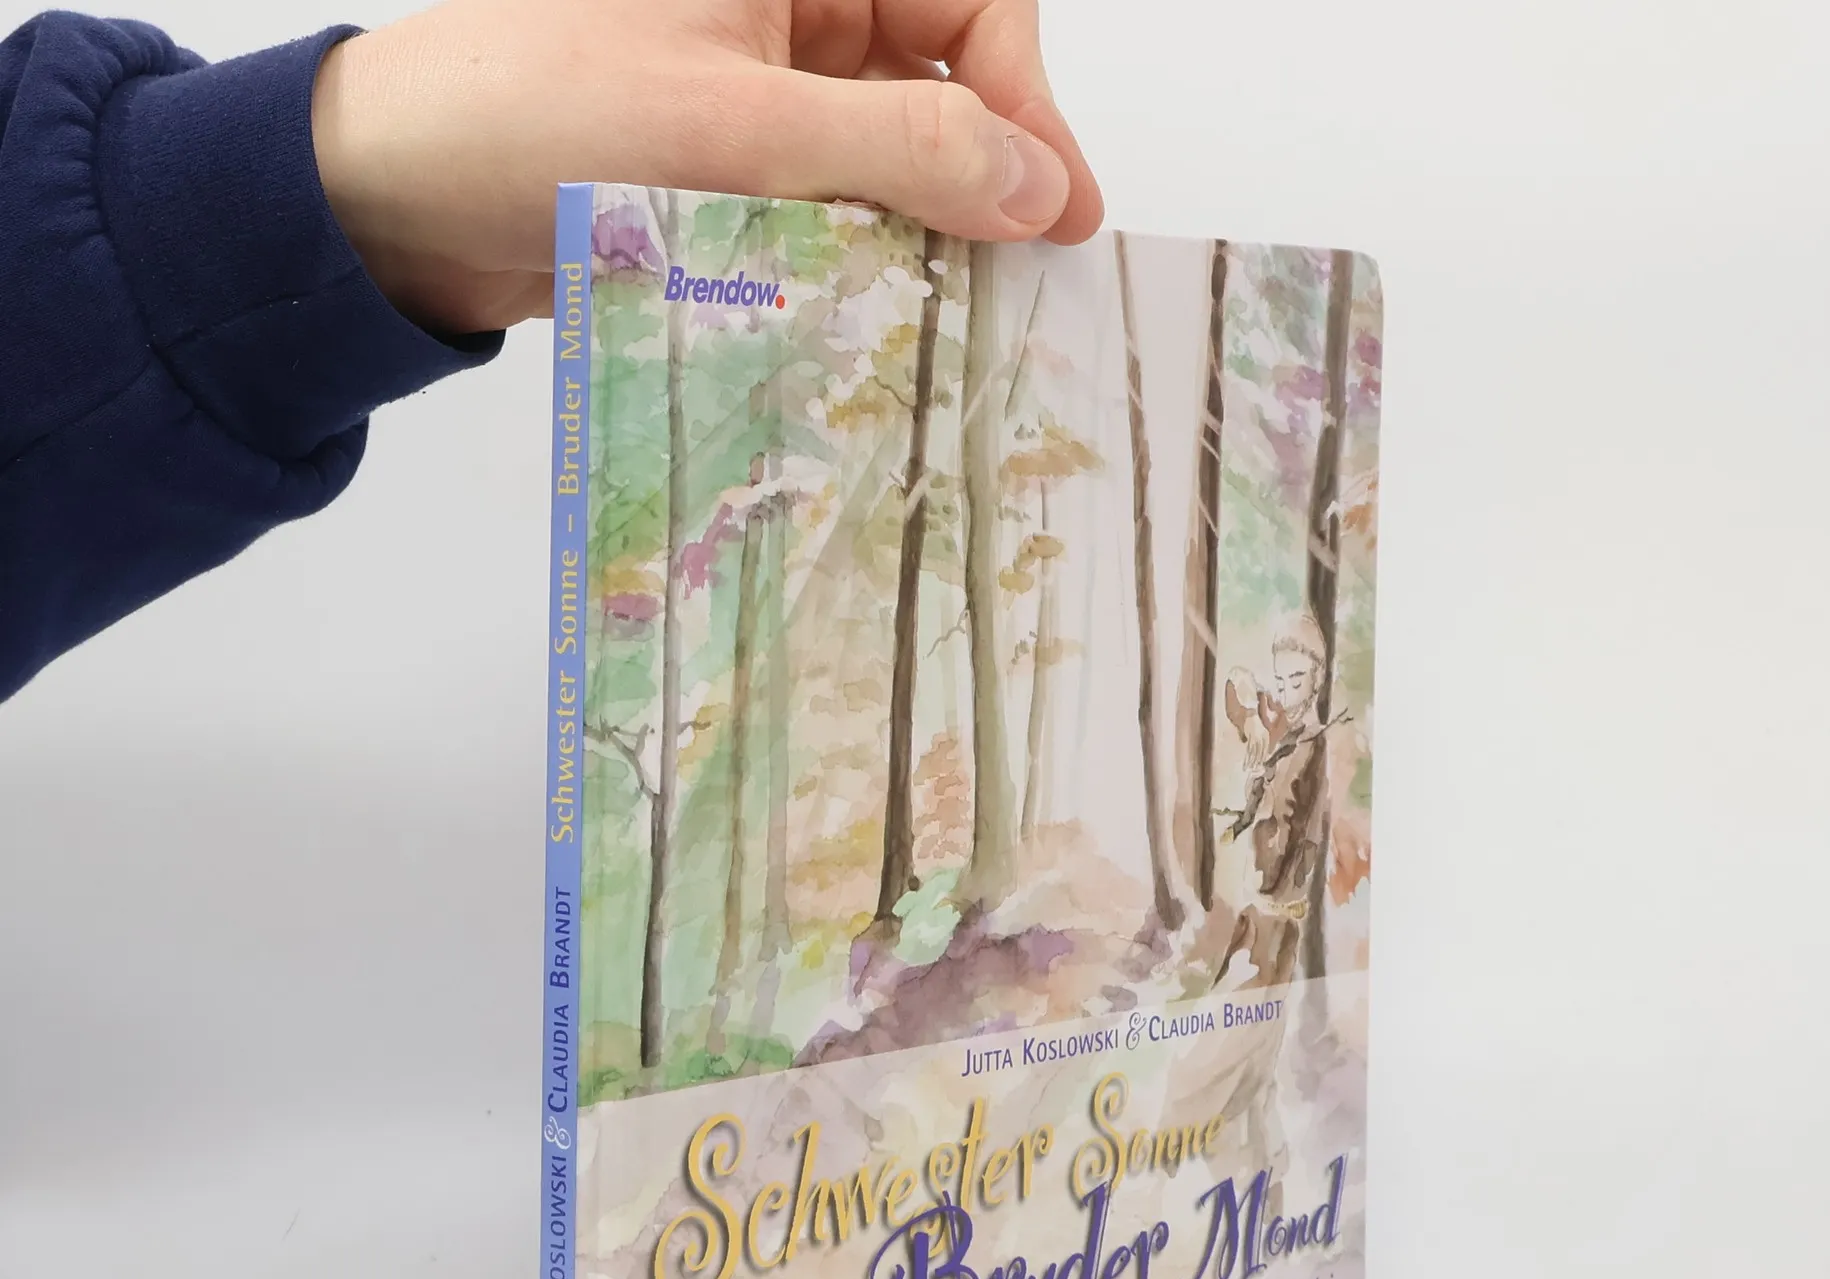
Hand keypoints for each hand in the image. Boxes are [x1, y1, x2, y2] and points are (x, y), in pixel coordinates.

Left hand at [310, 0, 1104, 335]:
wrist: (395, 197)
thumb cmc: (534, 117)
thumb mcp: (738, 130)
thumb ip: (903, 146)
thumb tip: (1038, 185)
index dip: (1022, 93)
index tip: (1049, 203)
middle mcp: (787, 2)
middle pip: (945, 70)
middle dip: (987, 164)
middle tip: (1026, 269)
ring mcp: (763, 83)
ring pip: (898, 144)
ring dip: (932, 222)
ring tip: (962, 305)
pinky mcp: (737, 163)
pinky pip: (840, 198)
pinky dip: (870, 253)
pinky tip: (892, 311)